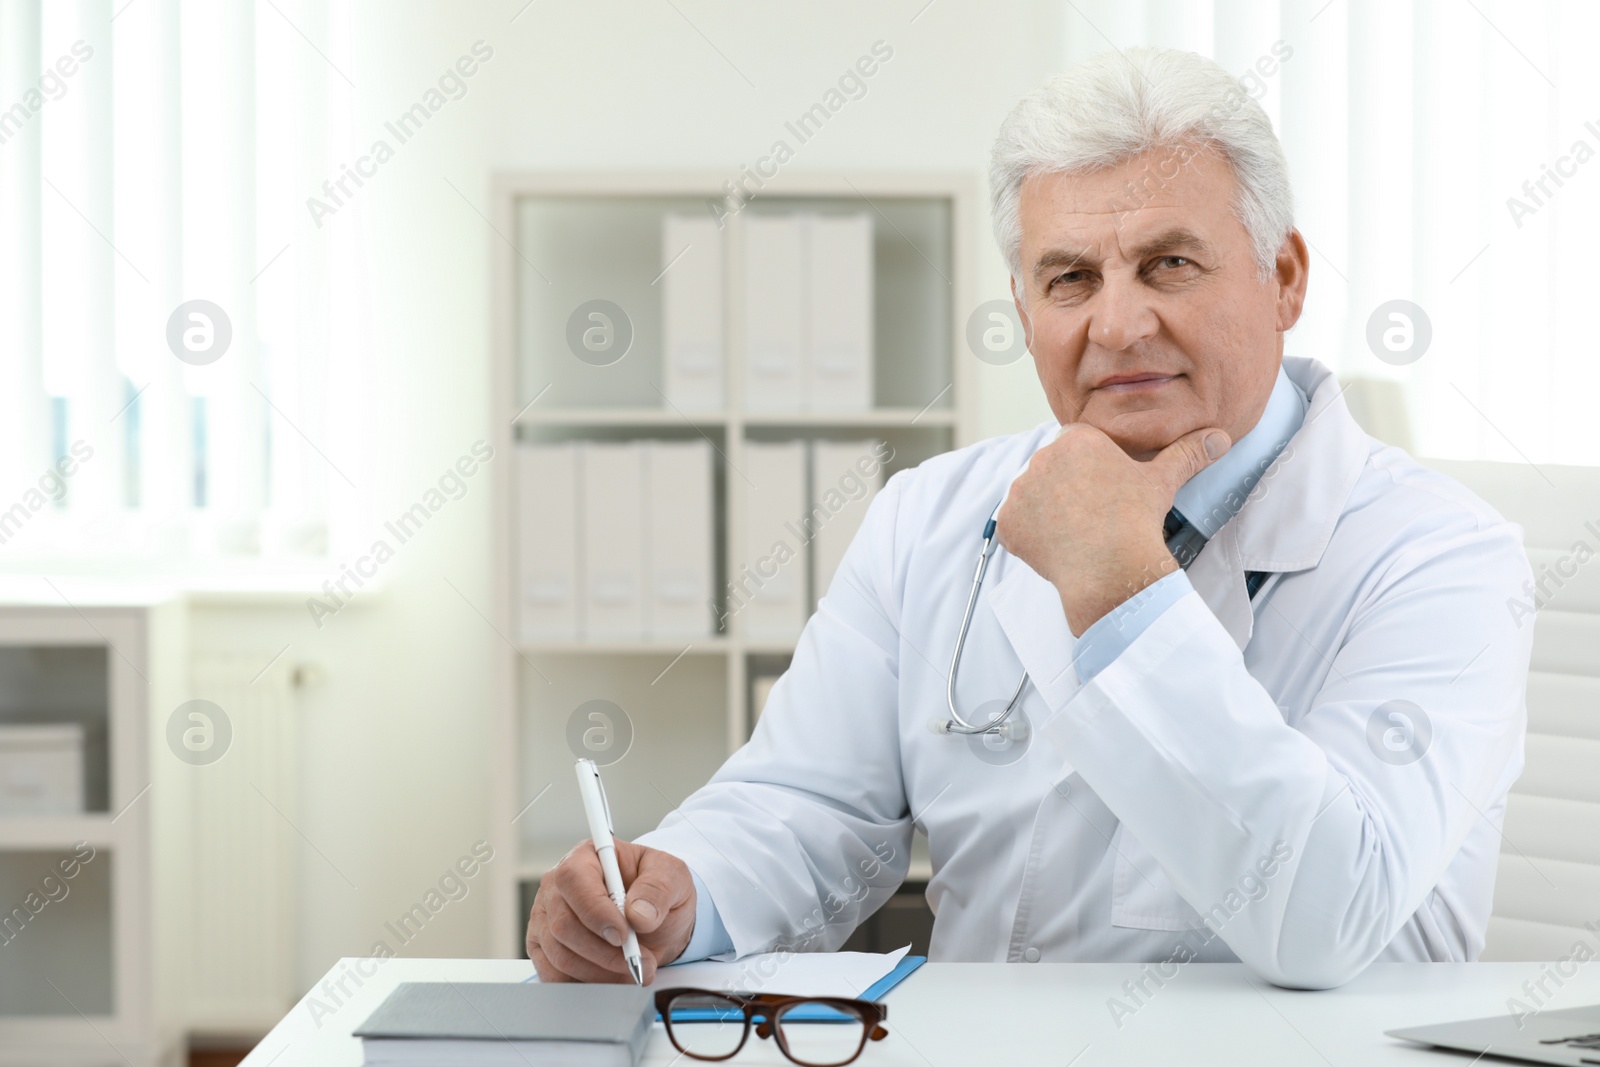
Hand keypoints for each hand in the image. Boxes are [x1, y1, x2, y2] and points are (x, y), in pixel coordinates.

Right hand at [527, 839, 696, 982]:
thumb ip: (659, 888)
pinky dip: (586, 984)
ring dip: (601, 972)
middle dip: (604, 952)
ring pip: (560, 956)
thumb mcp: (672, 876)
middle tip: (639, 961)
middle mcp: (558, 887)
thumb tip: (638, 914)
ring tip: (633, 971)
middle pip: (563, 925)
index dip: (595, 911)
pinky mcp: (544, 949)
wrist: (655, 921)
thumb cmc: (657, 892)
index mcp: (586, 858)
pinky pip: (555, 976)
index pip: (573, 880)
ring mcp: (547, 919)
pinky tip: (612, 979)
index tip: (623, 935)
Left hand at [995, 423, 1230, 635]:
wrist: (1111, 567)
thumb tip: (1220, 437)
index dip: (1091, 471)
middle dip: (1067, 489)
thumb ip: (1187, 453)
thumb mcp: (1163, 480)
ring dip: (1047, 512)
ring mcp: (1019, 491)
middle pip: (1052, 471)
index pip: (1077, 447)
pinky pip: (1016, 527)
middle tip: (1092, 516)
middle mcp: (1040, 458)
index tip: (1104, 493)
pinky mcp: (1007, 523)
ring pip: (1032, 498)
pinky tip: (1057, 548)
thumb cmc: (1136, 519)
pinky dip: (1030, 538)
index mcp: (1075, 439)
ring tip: (1076, 533)